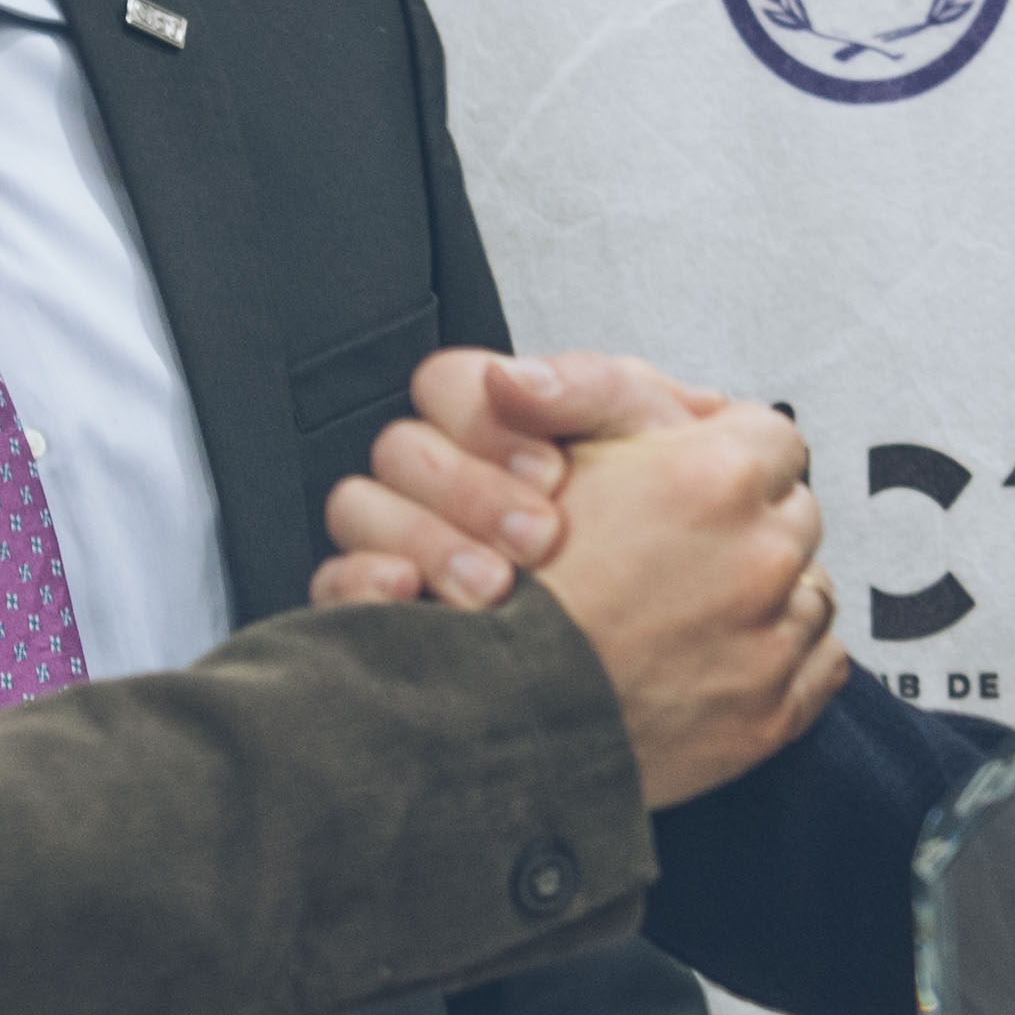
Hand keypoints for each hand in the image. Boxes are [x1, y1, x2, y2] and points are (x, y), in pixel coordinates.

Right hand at [312, 349, 729, 612]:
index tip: (552, 473)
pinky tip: (410, 596)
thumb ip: (595, 389)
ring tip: (496, 586)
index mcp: (499, 424)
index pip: (445, 385)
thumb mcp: (659, 442)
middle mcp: (443, 477)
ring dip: (428, 541)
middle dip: (471, 492)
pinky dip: (362, 588)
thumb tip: (512, 379)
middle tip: (541, 538)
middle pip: (403, 448)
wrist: (680, 635)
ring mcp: (405, 540)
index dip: (486, 422)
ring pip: (359, 508)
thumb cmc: (671, 527)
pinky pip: (334, 585)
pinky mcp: (383, 609)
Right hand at [513, 397, 840, 805]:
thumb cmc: (509, 581)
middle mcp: (760, 557)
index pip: (773, 436)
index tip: (691, 482)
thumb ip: (621, 394)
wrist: (487, 715)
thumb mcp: (549, 445)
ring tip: (689, 610)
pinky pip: (820, 666)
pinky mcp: (769, 715)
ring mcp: (770, 642)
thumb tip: (689, 395)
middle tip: (678, 552)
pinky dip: (782, 662)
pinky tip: (715, 660)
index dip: (726, 456)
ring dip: (769, 595)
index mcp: (717, 476)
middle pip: (795, 514)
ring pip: (810, 590)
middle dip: (749, 526)